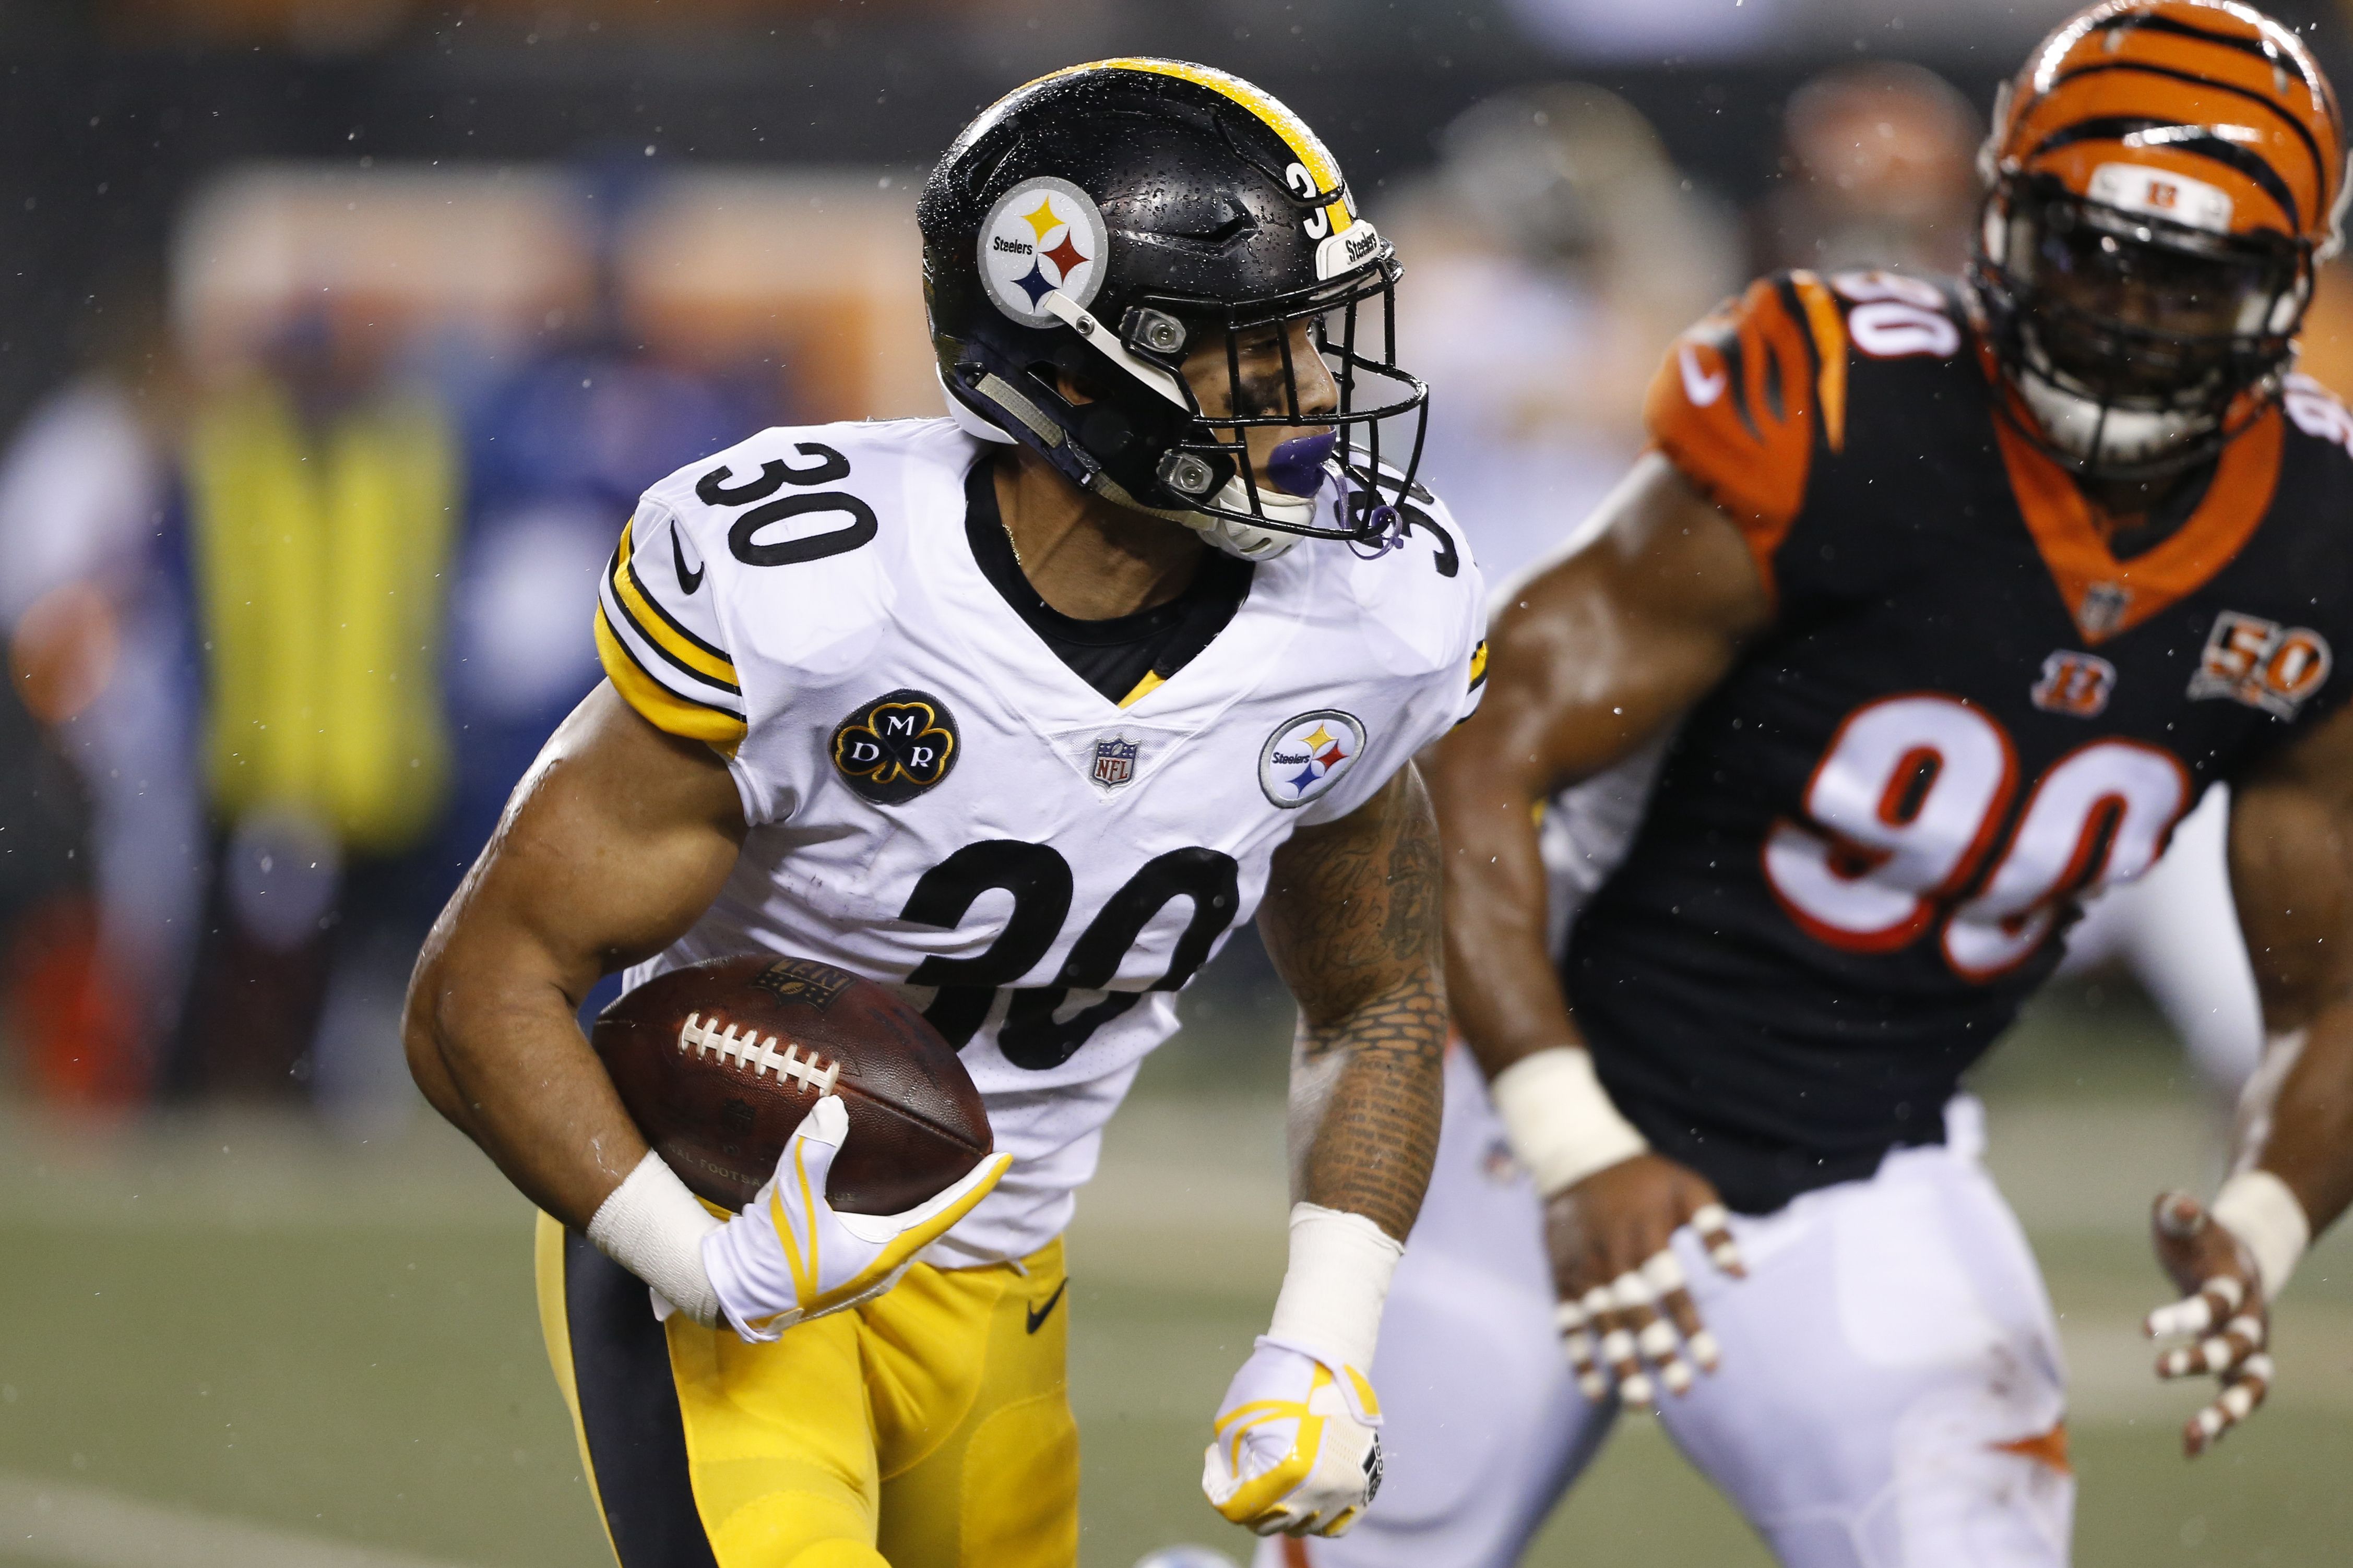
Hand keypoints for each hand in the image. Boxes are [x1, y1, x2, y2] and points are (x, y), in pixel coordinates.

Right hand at [700, 1094, 1009, 1342]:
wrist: (731, 1294)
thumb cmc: (766, 1253)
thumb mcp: (789, 1197)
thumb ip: (813, 1150)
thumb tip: (834, 1106)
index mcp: (883, 1254)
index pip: (946, 1214)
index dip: (976, 1185)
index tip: (1004, 1159)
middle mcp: (883, 1269)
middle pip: (935, 1224)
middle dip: (958, 1193)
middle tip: (978, 1159)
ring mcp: (866, 1277)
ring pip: (912, 1235)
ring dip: (929, 1207)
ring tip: (943, 1175)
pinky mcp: (847, 1274)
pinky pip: (890, 1241)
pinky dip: (902, 1216)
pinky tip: (891, 1199)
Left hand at [1202, 1338, 1382, 1537]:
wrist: (1325, 1358)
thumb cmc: (1275, 1381)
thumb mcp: (1233, 1420)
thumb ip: (1229, 1463)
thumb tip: (1231, 1486)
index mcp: (1286, 1471)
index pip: (1242, 1510)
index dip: (1222, 1492)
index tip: (1219, 1468)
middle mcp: (1320, 1488)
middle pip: (1271, 1524)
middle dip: (1249, 1504)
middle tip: (1242, 1478)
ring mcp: (1345, 1489)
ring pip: (1302, 1527)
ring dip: (1281, 1513)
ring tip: (1271, 1484)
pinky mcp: (1363, 1484)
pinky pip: (1336, 1524)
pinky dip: (1315, 1519)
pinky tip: (1301, 1499)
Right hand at [1546, 1153, 1744, 1407]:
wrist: (1577, 1158)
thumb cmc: (1645, 1178)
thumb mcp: (1689, 1188)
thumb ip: (1716, 1229)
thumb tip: (1741, 1275)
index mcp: (1646, 1234)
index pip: (1672, 1289)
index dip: (1691, 1328)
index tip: (1712, 1366)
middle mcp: (1612, 1256)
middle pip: (1635, 1311)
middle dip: (1657, 1353)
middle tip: (1680, 1392)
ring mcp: (1583, 1269)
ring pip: (1600, 1323)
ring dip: (1618, 1363)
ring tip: (1639, 1402)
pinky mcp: (1562, 1278)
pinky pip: (1567, 1322)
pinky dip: (1577, 1356)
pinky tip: (1595, 1389)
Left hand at [2147, 1190, 2273, 1456]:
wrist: (2240, 1254)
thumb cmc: (2199, 1237)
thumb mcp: (2185, 1219)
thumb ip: (2180, 1212)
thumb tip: (2178, 1203)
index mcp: (2236, 1284)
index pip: (2215, 1303)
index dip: (2184, 1315)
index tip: (2145, 1327)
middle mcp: (2251, 1320)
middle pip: (2238, 1347)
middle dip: (2202, 1361)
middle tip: (2159, 1369)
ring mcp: (2250, 1347)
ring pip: (2252, 1386)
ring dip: (2227, 1412)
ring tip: (2193, 1437)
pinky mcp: (2239, 1367)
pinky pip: (2237, 1402)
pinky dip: (2220, 1427)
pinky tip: (2191, 1451)